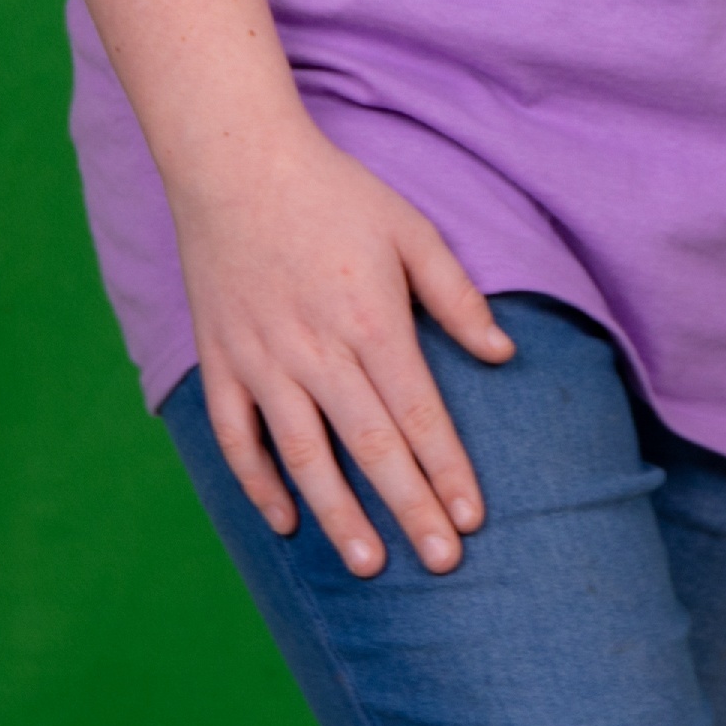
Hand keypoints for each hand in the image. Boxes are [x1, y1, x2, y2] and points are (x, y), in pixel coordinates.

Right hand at [166, 115, 513, 577]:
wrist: (234, 162)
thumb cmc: (333, 194)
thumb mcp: (410, 230)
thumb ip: (456, 297)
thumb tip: (504, 354)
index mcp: (370, 320)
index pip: (419, 414)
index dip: (448, 471)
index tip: (472, 519)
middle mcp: (316, 350)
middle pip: (371, 446)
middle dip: (410, 509)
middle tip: (441, 564)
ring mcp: (262, 360)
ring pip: (303, 455)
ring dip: (338, 514)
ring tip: (369, 564)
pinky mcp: (221, 361)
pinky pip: (236, 437)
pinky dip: (258, 483)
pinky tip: (285, 522)